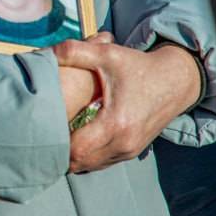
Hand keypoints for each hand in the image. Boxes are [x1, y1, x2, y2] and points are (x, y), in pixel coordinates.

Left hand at [52, 32, 202, 173]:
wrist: (176, 79)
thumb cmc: (138, 66)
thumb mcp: (106, 53)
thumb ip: (73, 51)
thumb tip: (46, 52)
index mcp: (116, 123)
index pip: (76, 148)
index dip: (55, 141)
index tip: (39, 129)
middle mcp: (125, 143)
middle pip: (80, 161)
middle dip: (59, 150)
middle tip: (40, 133)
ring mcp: (130, 150)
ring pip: (91, 165)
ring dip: (72, 155)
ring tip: (54, 136)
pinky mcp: (133, 151)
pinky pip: (102, 162)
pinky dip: (87, 155)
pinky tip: (73, 139)